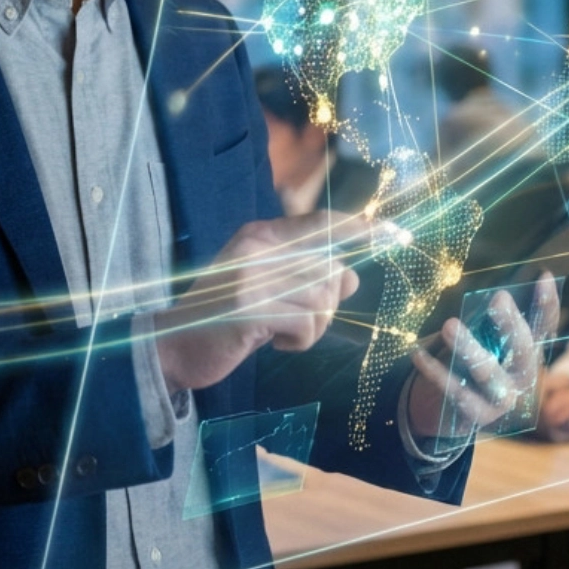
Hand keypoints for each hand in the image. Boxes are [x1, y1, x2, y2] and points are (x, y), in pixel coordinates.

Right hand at [154, 212, 364, 392]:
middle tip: (298, 321)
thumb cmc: (223, 317)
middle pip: (329, 270)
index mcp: (260, 236)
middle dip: (326, 303)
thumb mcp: (267, 289)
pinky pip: (307, 324)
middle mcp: (257, 248)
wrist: (173, 345)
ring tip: (282, 333)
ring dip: (313, 327)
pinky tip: (274, 343)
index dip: (361, 228)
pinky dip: (301, 341)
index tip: (395, 233)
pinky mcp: (250, 309)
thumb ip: (307, 278)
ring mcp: (252, 277)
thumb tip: (353, 275)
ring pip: (322, 300)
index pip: (322, 223)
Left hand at [407, 273, 558, 438]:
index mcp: (528, 352)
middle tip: (499, 298)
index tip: (544, 276)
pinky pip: (455, 391)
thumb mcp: (482, 338)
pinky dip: (435, 372)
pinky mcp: (477, 414)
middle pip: (523, 350)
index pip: (544, 327)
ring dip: (468, 347)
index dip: (546, 305)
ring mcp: (503, 399)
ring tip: (449, 325)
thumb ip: (489, 321)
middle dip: (511, 324)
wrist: (451, 410)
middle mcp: (522, 377)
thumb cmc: (469, 360)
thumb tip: (491, 291)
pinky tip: (417, 353)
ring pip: (487, 372)